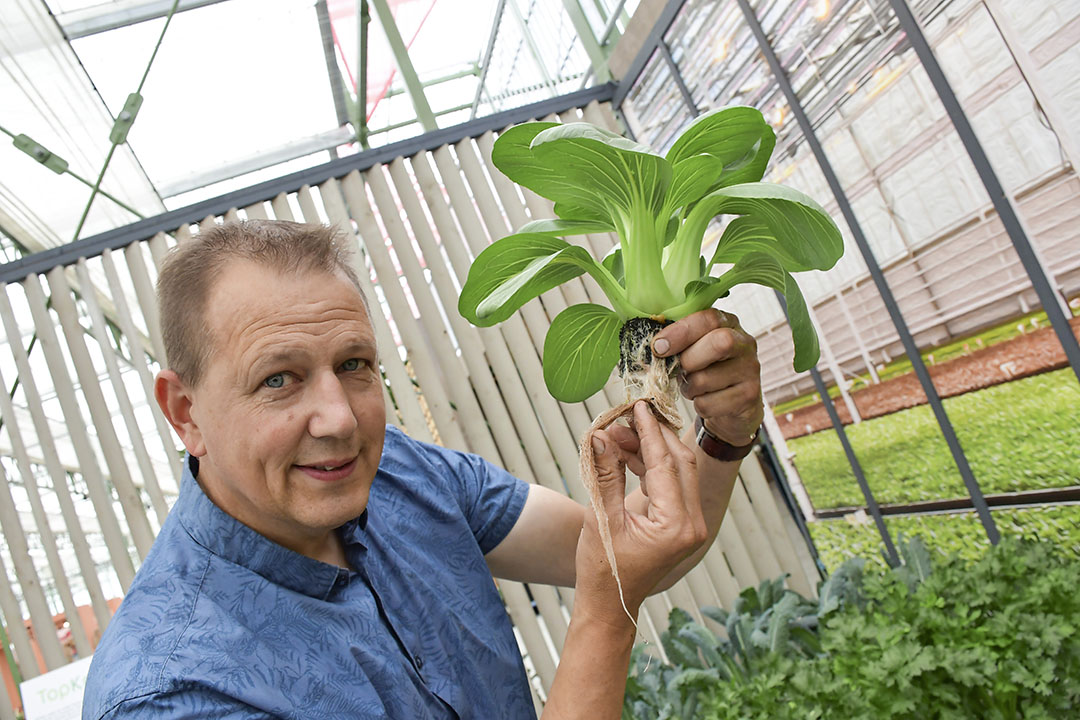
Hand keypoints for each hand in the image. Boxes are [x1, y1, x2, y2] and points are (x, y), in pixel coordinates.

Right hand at [574, 402, 706, 626]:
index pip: (665, 464)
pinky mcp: (681, 524)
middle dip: (652, 435)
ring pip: (676, 470)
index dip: (649, 432)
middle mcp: (692, 524)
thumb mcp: (599, 518)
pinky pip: (670, 484)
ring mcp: (690, 525)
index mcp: (676, 526)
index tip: (637, 406)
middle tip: (625, 415)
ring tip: (617, 434)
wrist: (609, 607)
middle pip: (679, 462)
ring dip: (649, 449)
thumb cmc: (603, 571)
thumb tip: (600, 434)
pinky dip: (650, 465)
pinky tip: (626, 452)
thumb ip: (604, 474)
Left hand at [651, 309, 762, 446]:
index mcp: (729, 323)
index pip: (708, 319)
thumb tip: (654, 346)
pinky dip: (698, 405)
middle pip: (719, 343)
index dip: (681, 332)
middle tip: (679, 370)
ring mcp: (750, 370)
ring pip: (706, 379)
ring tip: (692, 387)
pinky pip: (708, 404)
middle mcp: (745, 343)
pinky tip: (705, 400)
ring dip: (689, 387)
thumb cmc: (707, 370)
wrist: (734, 406)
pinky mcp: (748, 396)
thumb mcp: (695, 349)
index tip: (658, 347)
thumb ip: (679, 341)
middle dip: (688, 360)